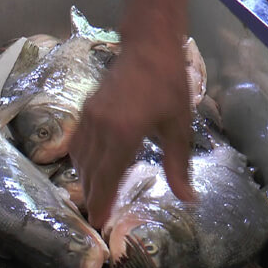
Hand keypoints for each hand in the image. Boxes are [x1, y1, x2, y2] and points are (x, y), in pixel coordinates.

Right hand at [69, 35, 193, 229]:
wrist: (148, 46)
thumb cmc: (169, 83)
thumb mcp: (179, 126)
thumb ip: (178, 165)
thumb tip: (188, 199)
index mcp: (123, 133)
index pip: (108, 177)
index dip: (102, 201)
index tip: (98, 222)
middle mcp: (101, 127)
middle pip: (90, 171)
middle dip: (91, 195)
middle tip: (94, 216)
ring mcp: (90, 116)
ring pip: (80, 157)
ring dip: (84, 179)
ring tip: (91, 197)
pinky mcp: (87, 108)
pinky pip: (78, 141)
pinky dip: (80, 160)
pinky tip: (88, 167)